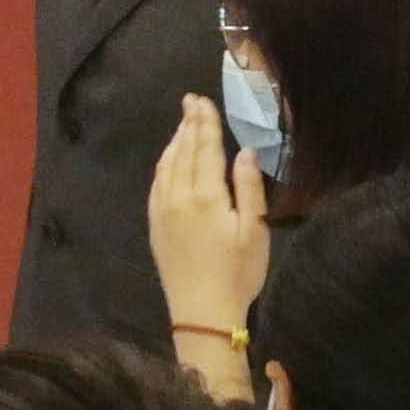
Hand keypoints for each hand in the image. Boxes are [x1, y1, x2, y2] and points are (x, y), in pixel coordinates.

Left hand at [149, 95, 272, 332]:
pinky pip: (157, 182)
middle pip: (184, 151)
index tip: (203, 101)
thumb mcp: (254, 230)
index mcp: (207, 195)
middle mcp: (179, 196)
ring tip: (183, 122)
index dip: (205, 123)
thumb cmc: (238, 272)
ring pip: (167, 165)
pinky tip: (169, 158)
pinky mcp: (155, 223)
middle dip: (188, 124)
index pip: (205, 149)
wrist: (201, 309)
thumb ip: (248, 188)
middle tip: (191, 100)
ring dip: (176, 141)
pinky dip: (164, 163)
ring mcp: (162, 209)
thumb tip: (244, 151)